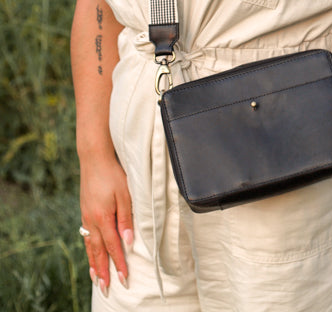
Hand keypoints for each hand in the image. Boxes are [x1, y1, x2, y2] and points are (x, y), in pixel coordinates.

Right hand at [79, 152, 133, 294]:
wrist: (94, 159)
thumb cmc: (114, 174)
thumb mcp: (125, 194)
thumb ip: (126, 218)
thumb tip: (128, 242)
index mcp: (103, 217)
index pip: (113, 246)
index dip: (119, 263)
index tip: (124, 279)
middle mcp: (92, 221)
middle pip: (98, 251)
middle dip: (103, 271)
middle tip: (106, 289)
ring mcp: (86, 217)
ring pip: (90, 246)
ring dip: (94, 264)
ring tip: (96, 279)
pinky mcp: (85, 213)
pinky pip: (87, 237)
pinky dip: (89, 250)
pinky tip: (92, 255)